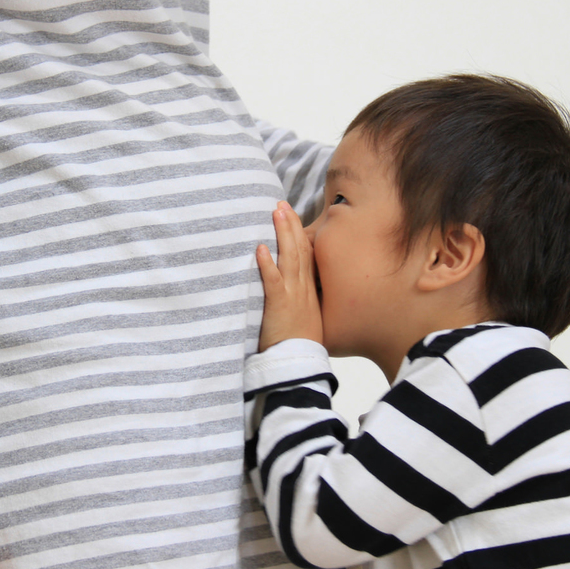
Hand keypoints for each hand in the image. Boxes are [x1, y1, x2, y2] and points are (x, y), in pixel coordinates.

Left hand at [256, 201, 323, 351]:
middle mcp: (303, 288)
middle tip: (281, 204)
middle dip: (291, 224)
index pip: (307, 255)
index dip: (299, 233)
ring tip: (276, 213)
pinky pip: (272, 281)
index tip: (291, 215)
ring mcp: (292, 295)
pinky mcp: (279, 305)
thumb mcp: (305, 318)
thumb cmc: (299, 344)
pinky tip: (260, 248)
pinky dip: (266, 264)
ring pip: (290, 258)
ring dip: (282, 234)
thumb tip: (291, 291)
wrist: (300, 364)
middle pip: (299, 249)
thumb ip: (299, 300)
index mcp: (309, 290)